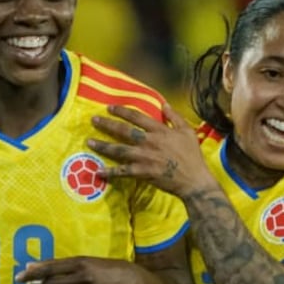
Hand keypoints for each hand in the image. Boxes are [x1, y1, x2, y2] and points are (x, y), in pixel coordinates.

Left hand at [88, 102, 214, 197]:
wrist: (193, 179)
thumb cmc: (192, 155)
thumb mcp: (187, 131)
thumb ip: (174, 116)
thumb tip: (164, 103)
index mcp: (159, 131)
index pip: (137, 117)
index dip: (122, 111)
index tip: (109, 108)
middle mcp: (149, 142)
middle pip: (124, 131)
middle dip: (107, 125)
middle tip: (93, 120)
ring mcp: (144, 157)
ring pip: (119, 150)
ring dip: (103, 145)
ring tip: (89, 142)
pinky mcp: (142, 172)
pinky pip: (122, 171)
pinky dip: (110, 172)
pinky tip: (98, 171)